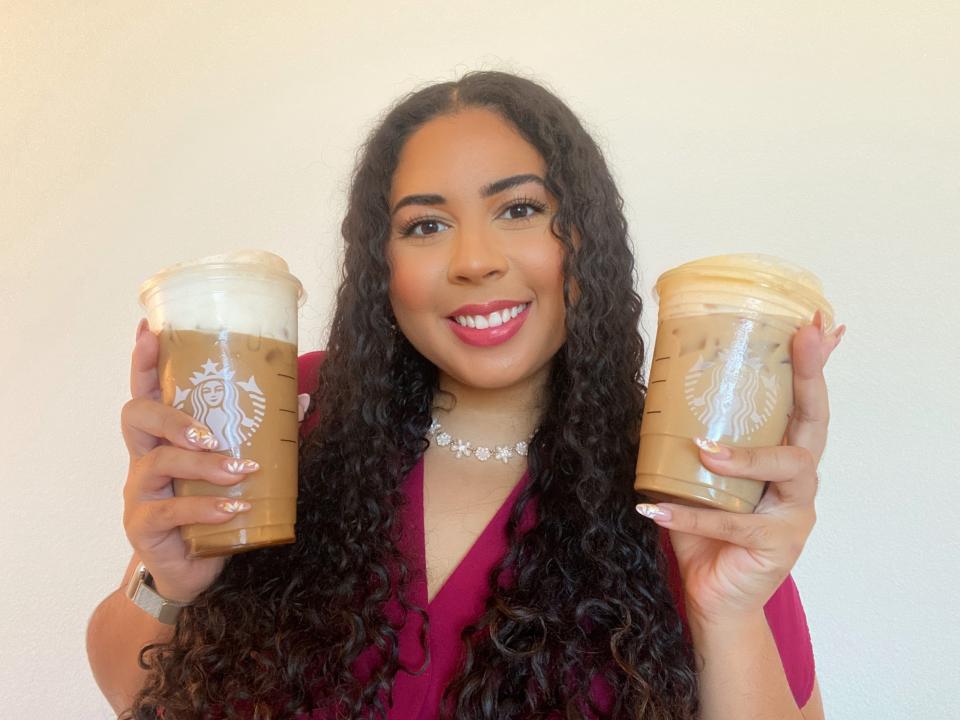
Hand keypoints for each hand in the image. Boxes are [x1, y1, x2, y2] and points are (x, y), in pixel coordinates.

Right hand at [121, 319, 256, 602]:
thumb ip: (263, 437)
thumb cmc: (212, 511)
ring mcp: (139, 493)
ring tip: (239, 470)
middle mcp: (143, 459)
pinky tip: (233, 508)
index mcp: (163, 438)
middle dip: (173, 416)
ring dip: (203, 465)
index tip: (149, 330)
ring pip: (158, 463)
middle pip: (137, 416)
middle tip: (211, 433)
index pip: (146, 390)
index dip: (143, 361)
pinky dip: (205, 508)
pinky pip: (168, 512)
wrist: (193, 572)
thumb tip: (302, 402)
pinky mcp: (143, 527)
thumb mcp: (235, 470)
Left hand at [636, 312, 845, 624]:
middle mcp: (799, 479)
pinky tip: (652, 509)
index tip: (816, 322)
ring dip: (745, 456)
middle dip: (811, 378)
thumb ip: (691, 436)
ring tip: (703, 448)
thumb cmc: (707, 527)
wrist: (712, 594)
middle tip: (803, 339)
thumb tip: (652, 384)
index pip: (803, 402)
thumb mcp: (698, 473)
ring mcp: (794, 513)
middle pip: (814, 422)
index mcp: (784, 454)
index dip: (813, 364)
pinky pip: (732, 526)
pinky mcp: (777, 547)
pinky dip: (687, 516)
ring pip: (788, 470)